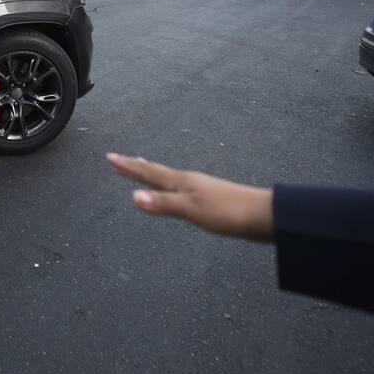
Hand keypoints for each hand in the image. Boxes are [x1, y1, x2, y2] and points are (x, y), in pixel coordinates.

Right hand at [106, 153, 273, 242]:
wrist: (263, 216)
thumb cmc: (227, 212)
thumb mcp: (191, 210)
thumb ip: (163, 204)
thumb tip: (133, 196)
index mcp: (181, 182)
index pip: (148, 173)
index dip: (128, 166)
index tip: (110, 157)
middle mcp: (188, 181)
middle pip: (156, 172)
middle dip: (136, 167)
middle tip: (119, 160)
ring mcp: (199, 189)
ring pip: (168, 179)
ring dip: (151, 175)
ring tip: (143, 169)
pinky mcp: (209, 199)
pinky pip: (179, 188)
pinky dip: (167, 186)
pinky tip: (175, 191)